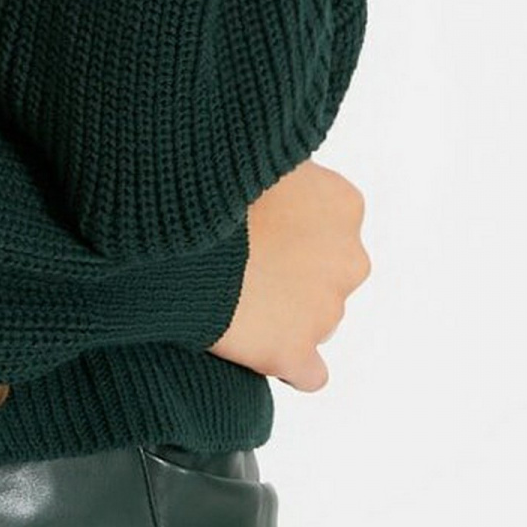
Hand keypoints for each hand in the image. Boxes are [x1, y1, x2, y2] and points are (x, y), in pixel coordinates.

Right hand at [205, 158, 370, 390]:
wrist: (178, 231)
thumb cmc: (210, 183)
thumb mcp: (256, 154)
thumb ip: (279, 170)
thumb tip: (274, 174)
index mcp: (343, 205)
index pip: (329, 226)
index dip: (287, 230)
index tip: (253, 229)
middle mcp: (348, 258)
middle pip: (326, 275)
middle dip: (292, 274)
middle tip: (240, 265)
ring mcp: (325, 310)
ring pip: (315, 320)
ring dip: (284, 314)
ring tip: (233, 302)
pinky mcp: (294, 351)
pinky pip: (309, 373)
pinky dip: (289, 365)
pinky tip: (259, 351)